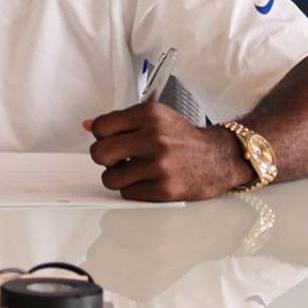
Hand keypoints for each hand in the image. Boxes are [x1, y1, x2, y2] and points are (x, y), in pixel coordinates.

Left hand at [85, 102, 246, 200]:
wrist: (218, 157)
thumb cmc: (182, 138)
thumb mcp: (155, 118)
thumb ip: (122, 121)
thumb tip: (88, 125)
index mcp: (149, 115)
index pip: (101, 126)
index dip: (101, 136)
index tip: (109, 139)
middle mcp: (154, 137)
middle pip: (100, 153)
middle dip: (104, 158)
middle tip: (115, 158)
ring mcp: (159, 164)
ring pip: (110, 178)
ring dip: (117, 177)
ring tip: (131, 171)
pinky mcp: (164, 188)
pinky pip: (127, 193)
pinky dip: (133, 189)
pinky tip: (146, 180)